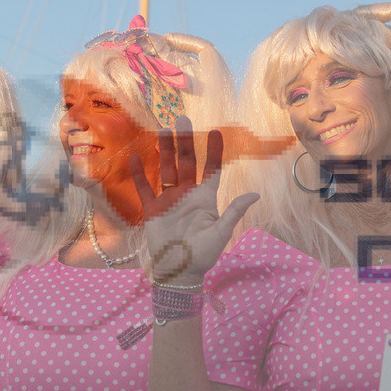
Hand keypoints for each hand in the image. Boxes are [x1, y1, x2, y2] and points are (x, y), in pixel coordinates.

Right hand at [130, 119, 259, 284]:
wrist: (179, 271)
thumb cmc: (204, 254)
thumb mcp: (221, 232)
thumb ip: (234, 212)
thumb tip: (255, 195)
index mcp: (205, 199)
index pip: (211, 169)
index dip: (214, 151)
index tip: (215, 131)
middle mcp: (188, 195)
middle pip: (187, 163)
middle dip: (185, 142)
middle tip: (181, 119)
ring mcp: (169, 201)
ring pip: (167, 170)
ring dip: (165, 151)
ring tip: (162, 130)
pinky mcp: (153, 210)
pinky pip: (145, 188)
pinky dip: (140, 174)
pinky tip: (135, 157)